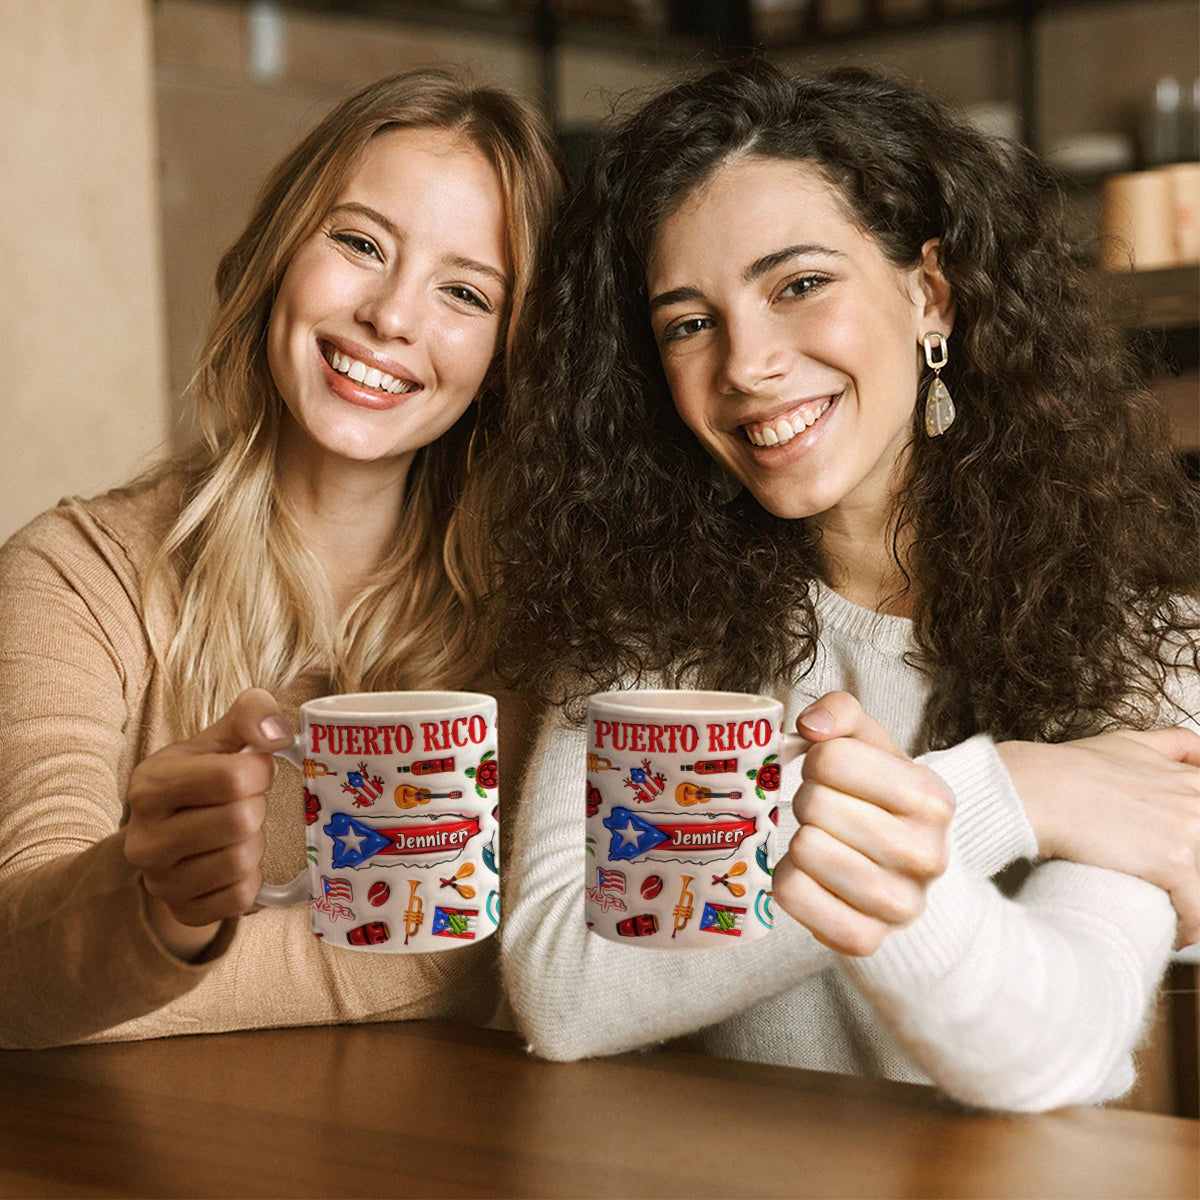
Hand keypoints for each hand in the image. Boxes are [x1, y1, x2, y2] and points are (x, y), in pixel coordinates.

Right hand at [124, 688, 293, 957]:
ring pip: (242, 861)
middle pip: (241, 821)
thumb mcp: (218, 739)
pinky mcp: (182, 911)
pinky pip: (241, 898)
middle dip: (256, 808)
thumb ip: (250, 715)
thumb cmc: (201, 780)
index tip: (254, 771)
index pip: (232, 778)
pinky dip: (251, 879)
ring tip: (238, 833)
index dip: (259, 772)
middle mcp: (145, 838)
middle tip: (245, 804)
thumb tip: (278, 732)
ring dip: (255, 844)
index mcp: (150, 785)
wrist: (169, 837)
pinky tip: (235, 862)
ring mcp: (160, 882)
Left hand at [772, 692, 953, 956]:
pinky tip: (811, 875)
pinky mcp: (865, 940)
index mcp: (932, 797)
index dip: (817, 760)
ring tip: (821, 841)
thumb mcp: (870, 745)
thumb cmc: (877, 797)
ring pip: (803, 850)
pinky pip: (791, 895)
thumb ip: (842, 712)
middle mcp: (927, 854)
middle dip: (807, 800)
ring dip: (798, 839)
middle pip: (813, 805)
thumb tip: (811, 725)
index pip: (830, 758)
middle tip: (825, 811)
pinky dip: (787, 880)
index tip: (831, 773)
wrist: (903, 871)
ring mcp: (900, 905)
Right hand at [998, 728, 1199, 948]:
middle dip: (1193, 875)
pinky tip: (1174, 932)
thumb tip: (1198, 749)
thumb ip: (1171, 744)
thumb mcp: (1126, 743)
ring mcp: (1190, 830)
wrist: (1036, 789)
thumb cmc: (1067, 769)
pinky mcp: (1174, 861)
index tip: (1185, 860)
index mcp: (1189, 779)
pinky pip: (1198, 911)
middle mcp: (1197, 801)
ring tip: (1174, 917)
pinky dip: (1189, 928)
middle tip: (1172, 888)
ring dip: (1194, 905)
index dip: (1194, 845)